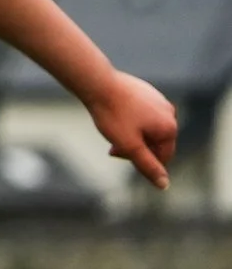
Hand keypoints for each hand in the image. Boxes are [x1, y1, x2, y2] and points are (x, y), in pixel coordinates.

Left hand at [86, 70, 175, 188]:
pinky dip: (130, 121)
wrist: (98, 84)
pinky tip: (115, 117)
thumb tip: (164, 185)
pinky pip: (142, 114)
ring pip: (148, 128)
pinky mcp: (148, 92)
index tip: (117, 153)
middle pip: (156, 142)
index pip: (162, 157)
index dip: (140, 160)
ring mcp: (160, 100)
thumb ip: (147, 166)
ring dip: (132, 135)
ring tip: (111, 131)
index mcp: (170, 128)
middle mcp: (170, 113)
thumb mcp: (129, 146)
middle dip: (135, 148)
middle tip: (112, 146)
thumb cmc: (112, 115)